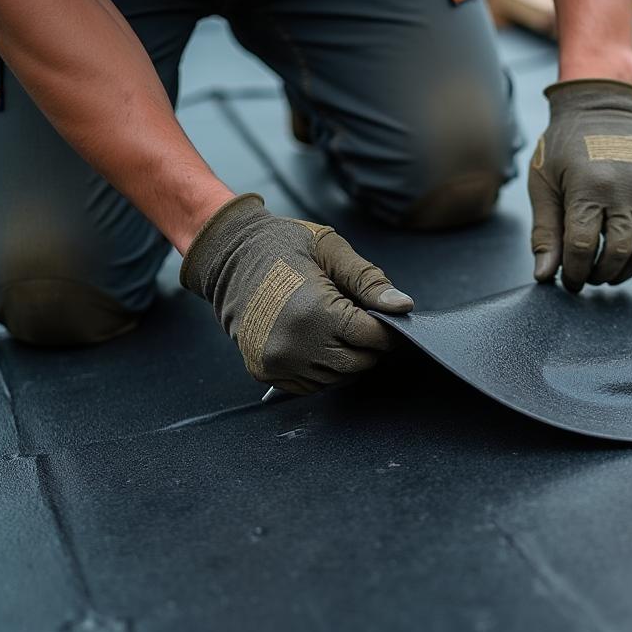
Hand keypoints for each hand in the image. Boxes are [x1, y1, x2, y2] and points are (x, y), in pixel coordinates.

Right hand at [181, 194, 414, 393]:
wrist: (228, 255)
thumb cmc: (283, 246)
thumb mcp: (332, 252)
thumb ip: (370, 282)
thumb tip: (404, 307)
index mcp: (314, 312)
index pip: (372, 338)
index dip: (385, 330)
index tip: (384, 319)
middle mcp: (294, 345)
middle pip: (357, 363)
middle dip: (367, 345)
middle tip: (359, 322)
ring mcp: (277, 362)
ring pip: (336, 378)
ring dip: (345, 358)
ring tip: (335, 328)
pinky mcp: (265, 372)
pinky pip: (311, 385)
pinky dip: (322, 369)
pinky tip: (317, 342)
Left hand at [528, 79, 631, 291]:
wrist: (602, 104)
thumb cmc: (565, 145)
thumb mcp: (544, 183)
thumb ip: (545, 231)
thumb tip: (545, 275)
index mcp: (590, 185)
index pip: (582, 249)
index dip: (574, 273)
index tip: (569, 281)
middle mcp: (628, 188)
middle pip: (618, 255)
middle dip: (600, 275)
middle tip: (589, 277)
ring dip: (626, 271)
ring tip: (610, 271)